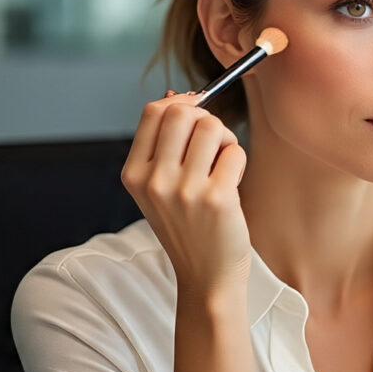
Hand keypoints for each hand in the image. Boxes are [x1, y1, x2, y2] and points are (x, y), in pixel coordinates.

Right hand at [121, 93, 251, 297]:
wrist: (206, 276)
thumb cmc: (189, 225)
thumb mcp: (160, 187)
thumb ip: (164, 144)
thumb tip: (176, 95)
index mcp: (134, 174)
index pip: (153, 112)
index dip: (182, 102)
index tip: (197, 112)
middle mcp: (154, 180)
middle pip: (183, 112)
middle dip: (206, 118)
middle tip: (213, 143)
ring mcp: (184, 190)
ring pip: (212, 127)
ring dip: (225, 140)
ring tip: (222, 165)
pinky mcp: (216, 198)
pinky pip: (235, 152)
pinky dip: (238, 161)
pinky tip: (231, 184)